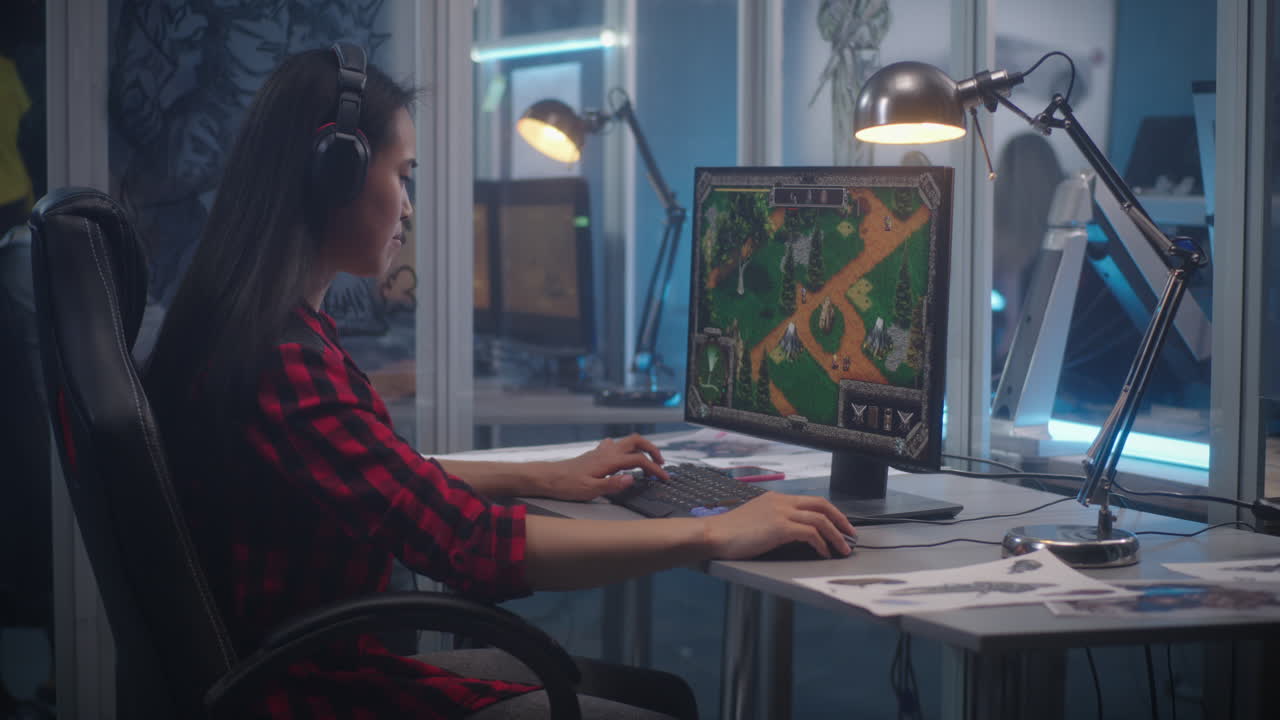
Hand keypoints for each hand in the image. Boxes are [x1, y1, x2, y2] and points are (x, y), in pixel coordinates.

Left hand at [536, 433, 668, 501]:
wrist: (549, 478)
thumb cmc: (567, 485)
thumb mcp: (591, 490)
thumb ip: (613, 484)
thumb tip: (632, 478)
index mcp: (609, 460)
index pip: (639, 461)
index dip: (654, 469)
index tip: (664, 478)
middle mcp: (607, 452)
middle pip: (637, 441)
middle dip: (652, 449)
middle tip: (660, 463)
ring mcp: (601, 451)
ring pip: (627, 441)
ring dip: (641, 448)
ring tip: (647, 461)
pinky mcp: (595, 454)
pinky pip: (615, 445)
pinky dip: (625, 449)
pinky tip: (622, 459)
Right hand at [703, 492, 855, 559]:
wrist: (714, 534)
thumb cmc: (729, 532)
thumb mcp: (755, 519)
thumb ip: (773, 520)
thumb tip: (793, 533)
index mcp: (776, 499)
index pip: (811, 501)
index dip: (830, 512)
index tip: (839, 524)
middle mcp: (781, 502)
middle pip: (822, 505)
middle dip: (841, 520)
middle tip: (850, 534)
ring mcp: (781, 513)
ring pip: (820, 519)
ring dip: (836, 536)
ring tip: (842, 549)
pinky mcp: (779, 527)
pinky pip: (810, 534)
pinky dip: (821, 544)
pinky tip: (823, 553)